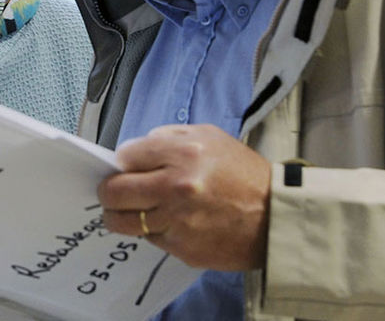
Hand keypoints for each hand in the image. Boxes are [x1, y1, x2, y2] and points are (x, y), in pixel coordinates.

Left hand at [98, 124, 270, 270]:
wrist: (275, 215)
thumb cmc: (243, 173)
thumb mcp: (209, 137)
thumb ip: (168, 139)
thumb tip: (133, 152)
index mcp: (183, 153)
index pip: (125, 156)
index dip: (122, 162)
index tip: (126, 167)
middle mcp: (177, 187)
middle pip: (114, 191)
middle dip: (109, 191)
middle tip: (113, 192)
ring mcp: (177, 221)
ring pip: (123, 221)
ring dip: (121, 216)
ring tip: (131, 211)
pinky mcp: (181, 248)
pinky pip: (148, 239)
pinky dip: (152, 231)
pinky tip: (168, 223)